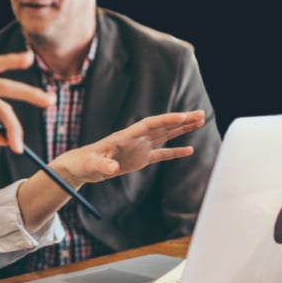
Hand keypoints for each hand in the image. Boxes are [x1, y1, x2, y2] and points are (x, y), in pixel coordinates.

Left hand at [51, 110, 206, 186]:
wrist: (80, 166)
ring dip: (182, 129)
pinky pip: (161, 154)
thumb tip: (112, 168)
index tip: (183, 116)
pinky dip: (175, 151)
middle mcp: (135, 138)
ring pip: (165, 135)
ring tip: (200, 121)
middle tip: (201, 114)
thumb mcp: (91, 164)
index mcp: (125, 136)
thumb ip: (102, 164)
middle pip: (162, 126)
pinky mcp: (140, 158)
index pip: (150, 125)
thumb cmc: (83, 163)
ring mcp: (139, 147)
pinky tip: (189, 150)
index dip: (166, 120)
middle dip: (181, 119)